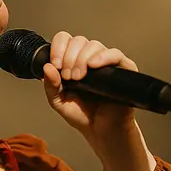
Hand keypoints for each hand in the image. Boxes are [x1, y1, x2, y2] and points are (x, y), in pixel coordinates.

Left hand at [43, 30, 155, 170]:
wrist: (101, 130)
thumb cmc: (82, 115)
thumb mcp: (58, 101)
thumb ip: (50, 86)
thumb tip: (47, 67)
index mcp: (73, 61)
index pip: (65, 40)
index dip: (58, 48)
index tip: (55, 65)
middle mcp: (90, 58)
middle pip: (78, 41)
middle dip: (69, 57)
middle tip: (68, 77)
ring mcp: (106, 63)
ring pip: (94, 45)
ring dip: (82, 59)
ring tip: (78, 78)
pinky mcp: (123, 69)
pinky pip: (115, 54)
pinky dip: (103, 57)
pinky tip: (93, 66)